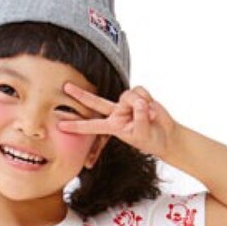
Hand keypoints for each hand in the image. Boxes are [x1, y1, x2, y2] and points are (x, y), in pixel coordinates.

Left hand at [57, 83, 178, 159]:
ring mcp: (126, 104)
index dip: (77, 125)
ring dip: (140, 104)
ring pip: (127, 95)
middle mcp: (116, 113)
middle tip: (66, 86)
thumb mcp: (143, 133)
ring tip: (150, 116)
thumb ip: (140, 117)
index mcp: (114, 126)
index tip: (60, 125)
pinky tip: (152, 107)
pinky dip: (148, 98)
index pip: (92, 126)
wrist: (165, 136)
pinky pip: (139, 91)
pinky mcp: (137, 96)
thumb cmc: (152, 139)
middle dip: (81, 95)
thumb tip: (138, 102)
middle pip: (96, 102)